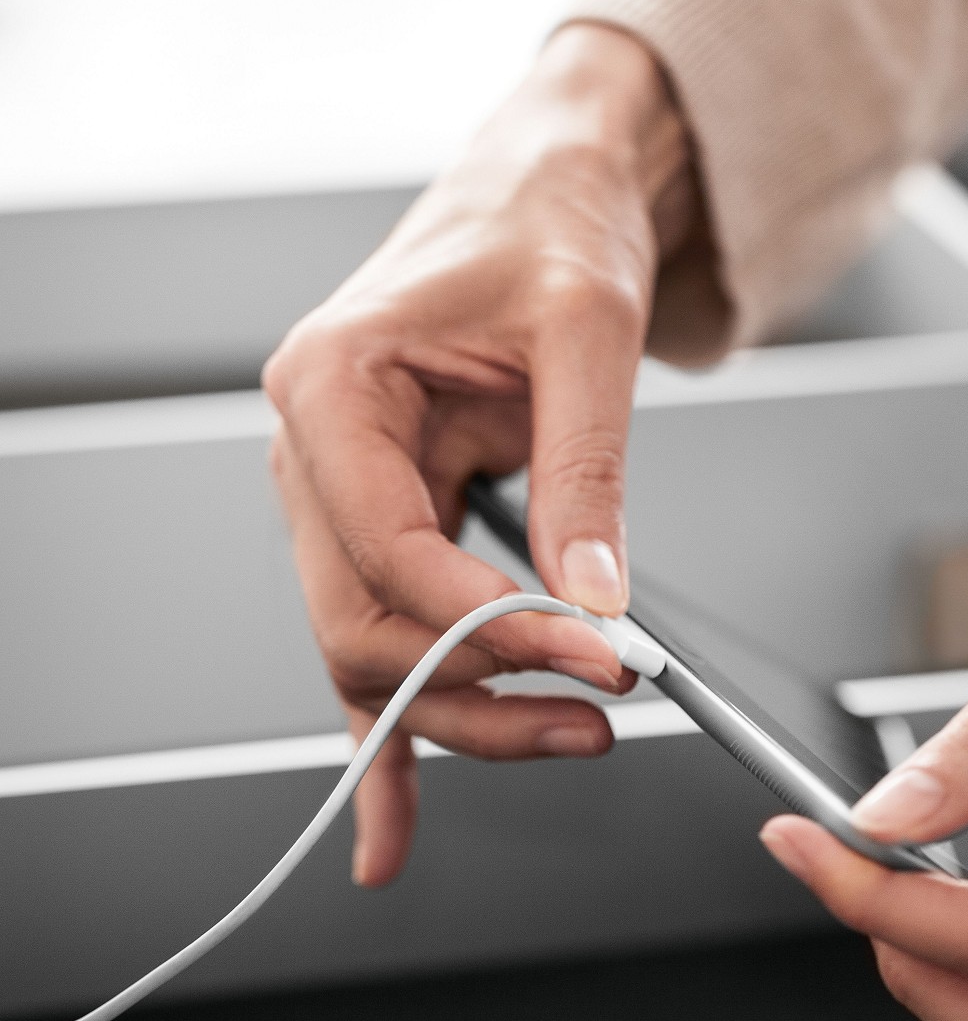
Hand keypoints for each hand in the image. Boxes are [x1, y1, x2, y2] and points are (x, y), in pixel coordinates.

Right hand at [264, 23, 697, 885]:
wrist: (548, 189)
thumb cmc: (547, 227)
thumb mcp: (585, 334)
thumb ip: (584, 474)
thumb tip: (593, 599)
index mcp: (331, 388)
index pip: (389, 551)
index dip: (490, 624)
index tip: (595, 659)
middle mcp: (317, 454)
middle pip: (364, 626)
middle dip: (478, 687)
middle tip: (597, 712)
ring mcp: (346, 501)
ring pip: (375, 654)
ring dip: (463, 716)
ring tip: (574, 736)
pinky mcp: (391, 532)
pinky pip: (383, 649)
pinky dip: (392, 742)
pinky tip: (393, 831)